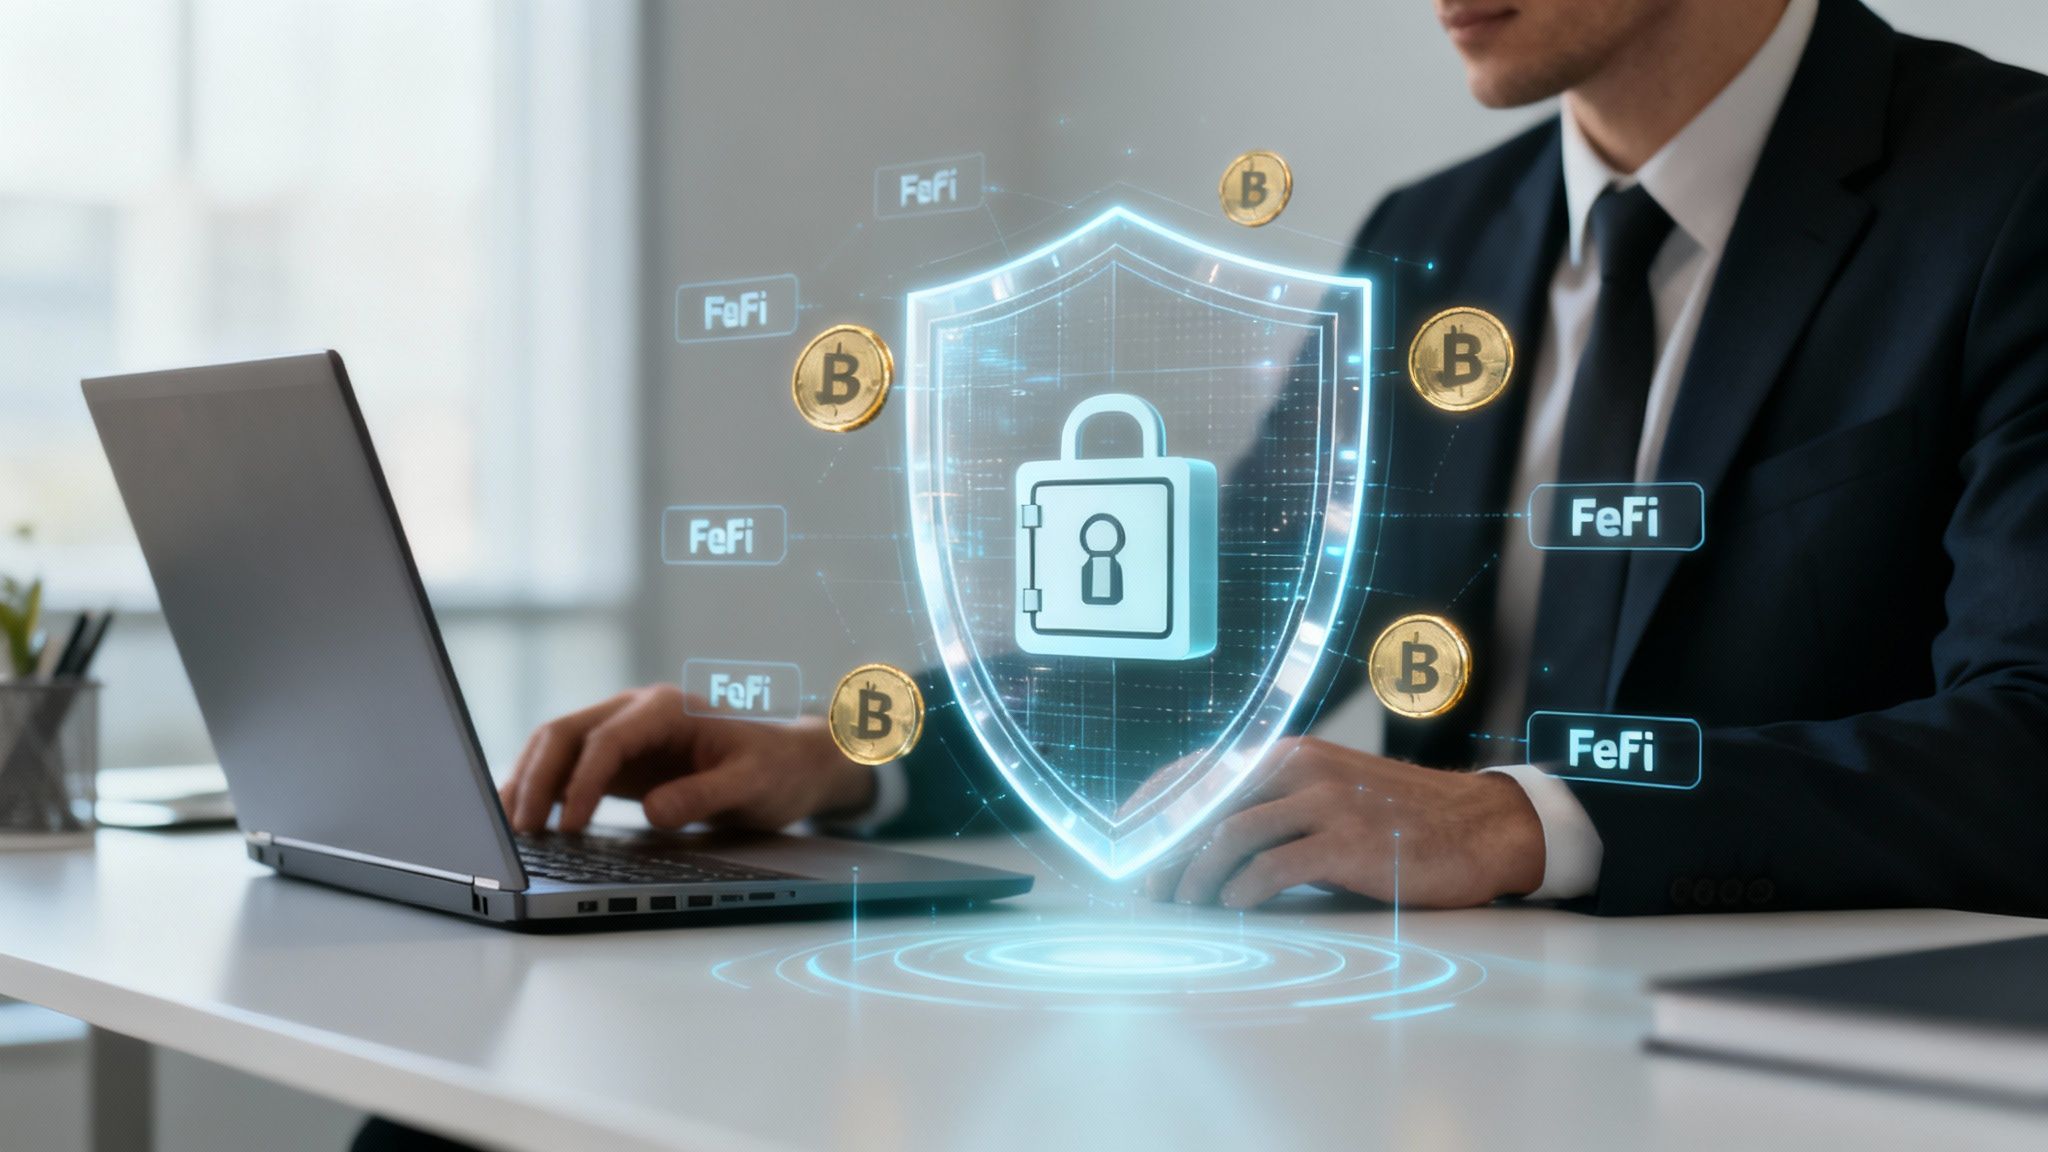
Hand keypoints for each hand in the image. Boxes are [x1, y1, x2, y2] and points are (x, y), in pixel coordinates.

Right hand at [497, 684, 876, 833]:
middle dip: (536, 778)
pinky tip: (527, 820)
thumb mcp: (751, 785)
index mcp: (667, 708)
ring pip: (558, 746)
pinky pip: (569, 766)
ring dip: (529, 781)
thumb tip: (653, 812)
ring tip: (508, 827)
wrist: (791, 764)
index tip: (569, 827)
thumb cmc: (775, 770)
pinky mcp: (620, 758)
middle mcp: (638, 712)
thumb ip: (704, 796)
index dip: (582, 783)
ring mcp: (625, 732)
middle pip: (566, 733)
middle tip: (519, 829)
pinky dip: (544, 789)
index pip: (607, 740)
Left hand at [1142, 737, 1543, 909]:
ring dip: (1196, 876)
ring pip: (1230, 835)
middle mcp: (1300, 768)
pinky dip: (1242, 890)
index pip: (1200, 770)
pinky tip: (1233, 907)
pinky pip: (1273, 868)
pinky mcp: (1346, 844)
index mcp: (1290, 754)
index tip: (1123, 834)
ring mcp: (1324, 803)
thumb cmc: (1400, 817)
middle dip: (1165, 848)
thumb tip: (1209, 838)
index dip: (1154, 802)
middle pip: (1206, 803)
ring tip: (1184, 904)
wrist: (1479, 827)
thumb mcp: (1331, 795)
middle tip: (1146, 886)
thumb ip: (1277, 806)